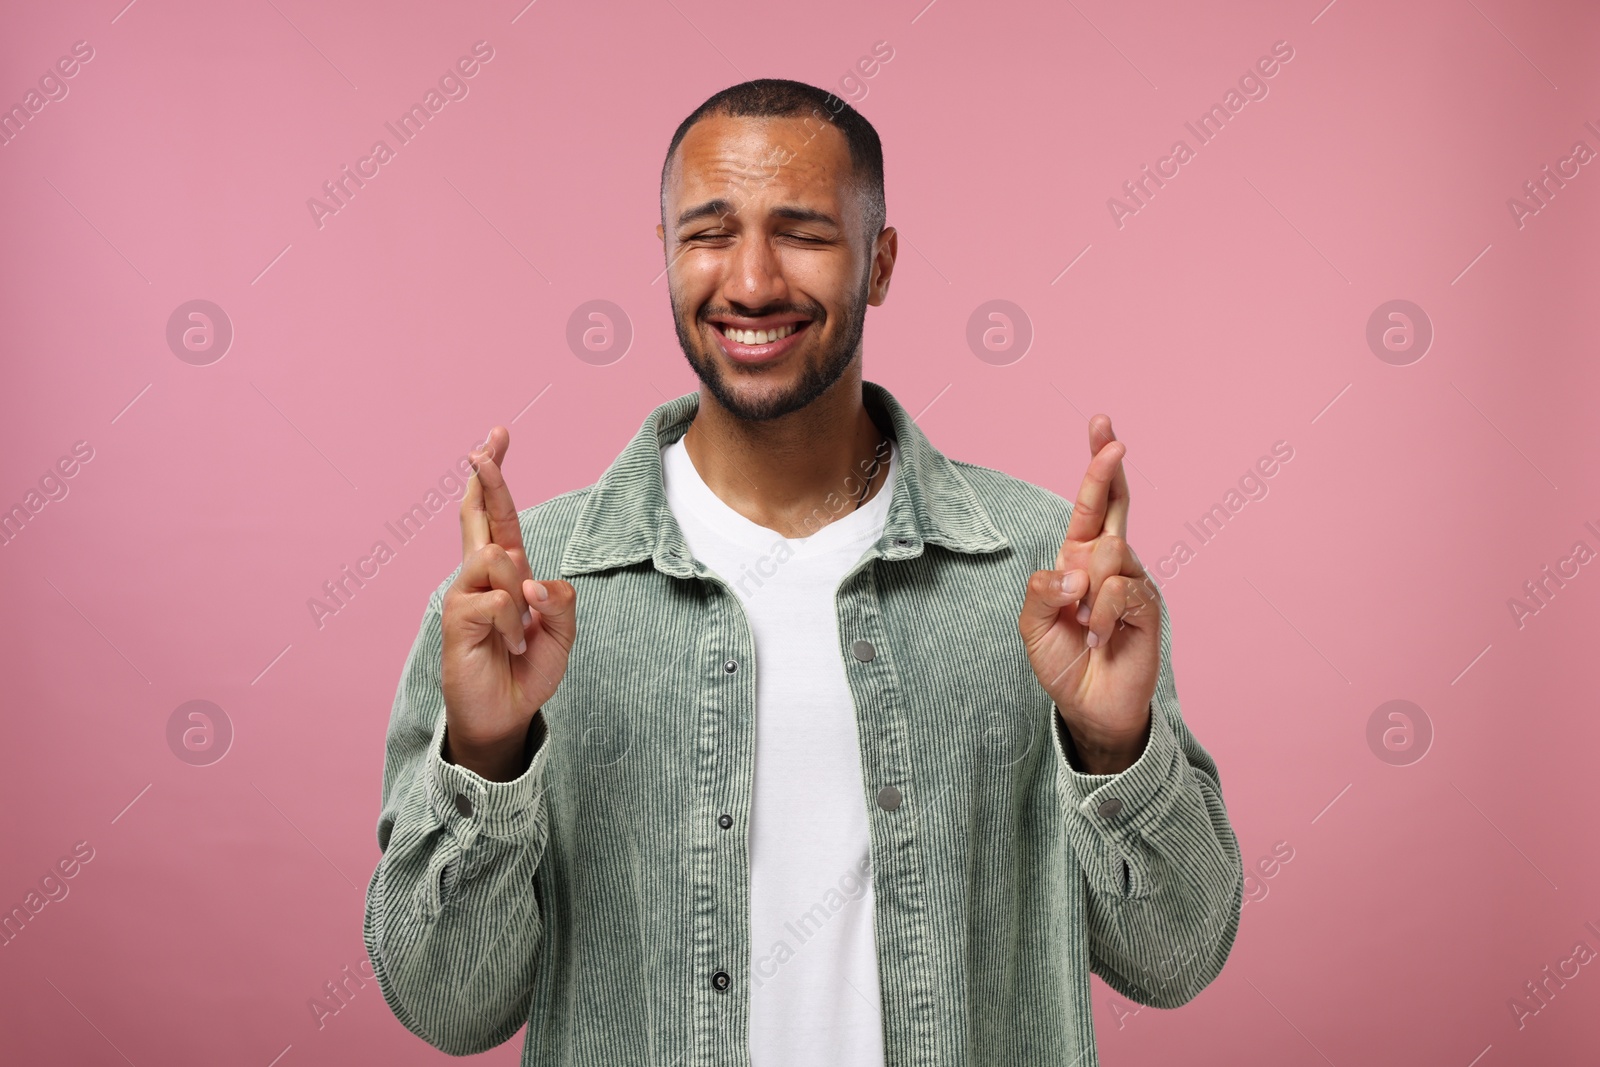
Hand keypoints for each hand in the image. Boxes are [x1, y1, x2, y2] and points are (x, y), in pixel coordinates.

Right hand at [440, 426, 575, 780]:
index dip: (495, 477)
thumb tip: (535, 581)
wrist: (505, 713)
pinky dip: (514, 626)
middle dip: (485, 478)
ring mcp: (465, 594)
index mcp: (509, 570)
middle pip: (478, 515)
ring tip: (521, 633)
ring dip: (521, 597)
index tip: (495, 437)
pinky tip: (511, 645)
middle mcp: (481, 575)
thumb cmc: (528, 668)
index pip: (500, 516)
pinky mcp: (457, 619)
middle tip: (483, 446)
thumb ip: (560, 601)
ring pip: (499, 560)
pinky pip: (497, 602)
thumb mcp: (561, 633)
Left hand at [1018, 415, 1160, 773]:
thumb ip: (1041, 591)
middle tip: (1112, 438)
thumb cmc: (1063, 662)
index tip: (1102, 425)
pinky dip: (1101, 617)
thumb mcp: (1033, 626)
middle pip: (1115, 503)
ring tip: (1085, 624)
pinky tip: (1101, 638)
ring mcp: (1131, 581)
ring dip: (1087, 590)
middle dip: (1108, 468)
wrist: (1090, 707)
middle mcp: (1108, 562)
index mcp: (1078, 558)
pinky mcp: (1148, 605)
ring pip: (1108, 553)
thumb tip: (1071, 569)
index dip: (1097, 466)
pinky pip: (1119, 591)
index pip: (1090, 504)